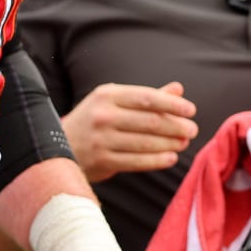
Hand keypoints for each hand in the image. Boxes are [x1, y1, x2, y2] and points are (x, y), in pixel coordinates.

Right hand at [62, 82, 197, 182]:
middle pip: (149, 121)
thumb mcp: (114, 102)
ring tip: (184, 144)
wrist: (58, 145)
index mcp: (107, 95)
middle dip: (176, 126)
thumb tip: (178, 89)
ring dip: (169, 144)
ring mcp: (101, 139)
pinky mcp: (101, 160)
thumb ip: (146, 97)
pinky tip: (170, 158)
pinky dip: (156, 160)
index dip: (171, 105)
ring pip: (145, 142)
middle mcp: (102, 115)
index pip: (146, 98)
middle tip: (192, 130)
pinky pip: (136, 161)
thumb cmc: (94, 121)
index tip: (191, 110)